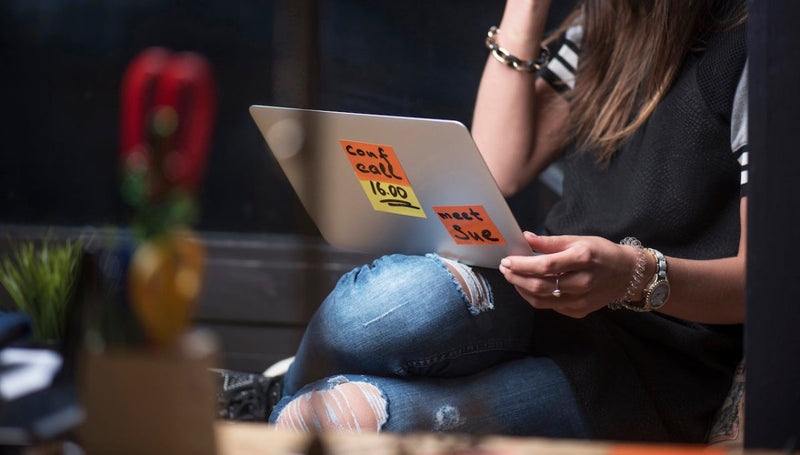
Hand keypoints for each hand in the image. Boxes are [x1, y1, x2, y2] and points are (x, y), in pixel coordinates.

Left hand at [499, 232, 639, 317]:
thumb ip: (550, 242)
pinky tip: (528, 286)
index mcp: (583, 259)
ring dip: (522, 289)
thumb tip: (526, 238)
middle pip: (541, 286)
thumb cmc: (601, 253)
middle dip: (517, 278)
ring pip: (542, 300)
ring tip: (513, 277)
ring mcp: (582, 300)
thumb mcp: (578, 240)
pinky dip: (535, 297)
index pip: (545, 266)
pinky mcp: (580, 311)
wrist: (627, 274)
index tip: (507, 260)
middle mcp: (583, 282)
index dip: (522, 265)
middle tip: (505, 269)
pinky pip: (550, 306)